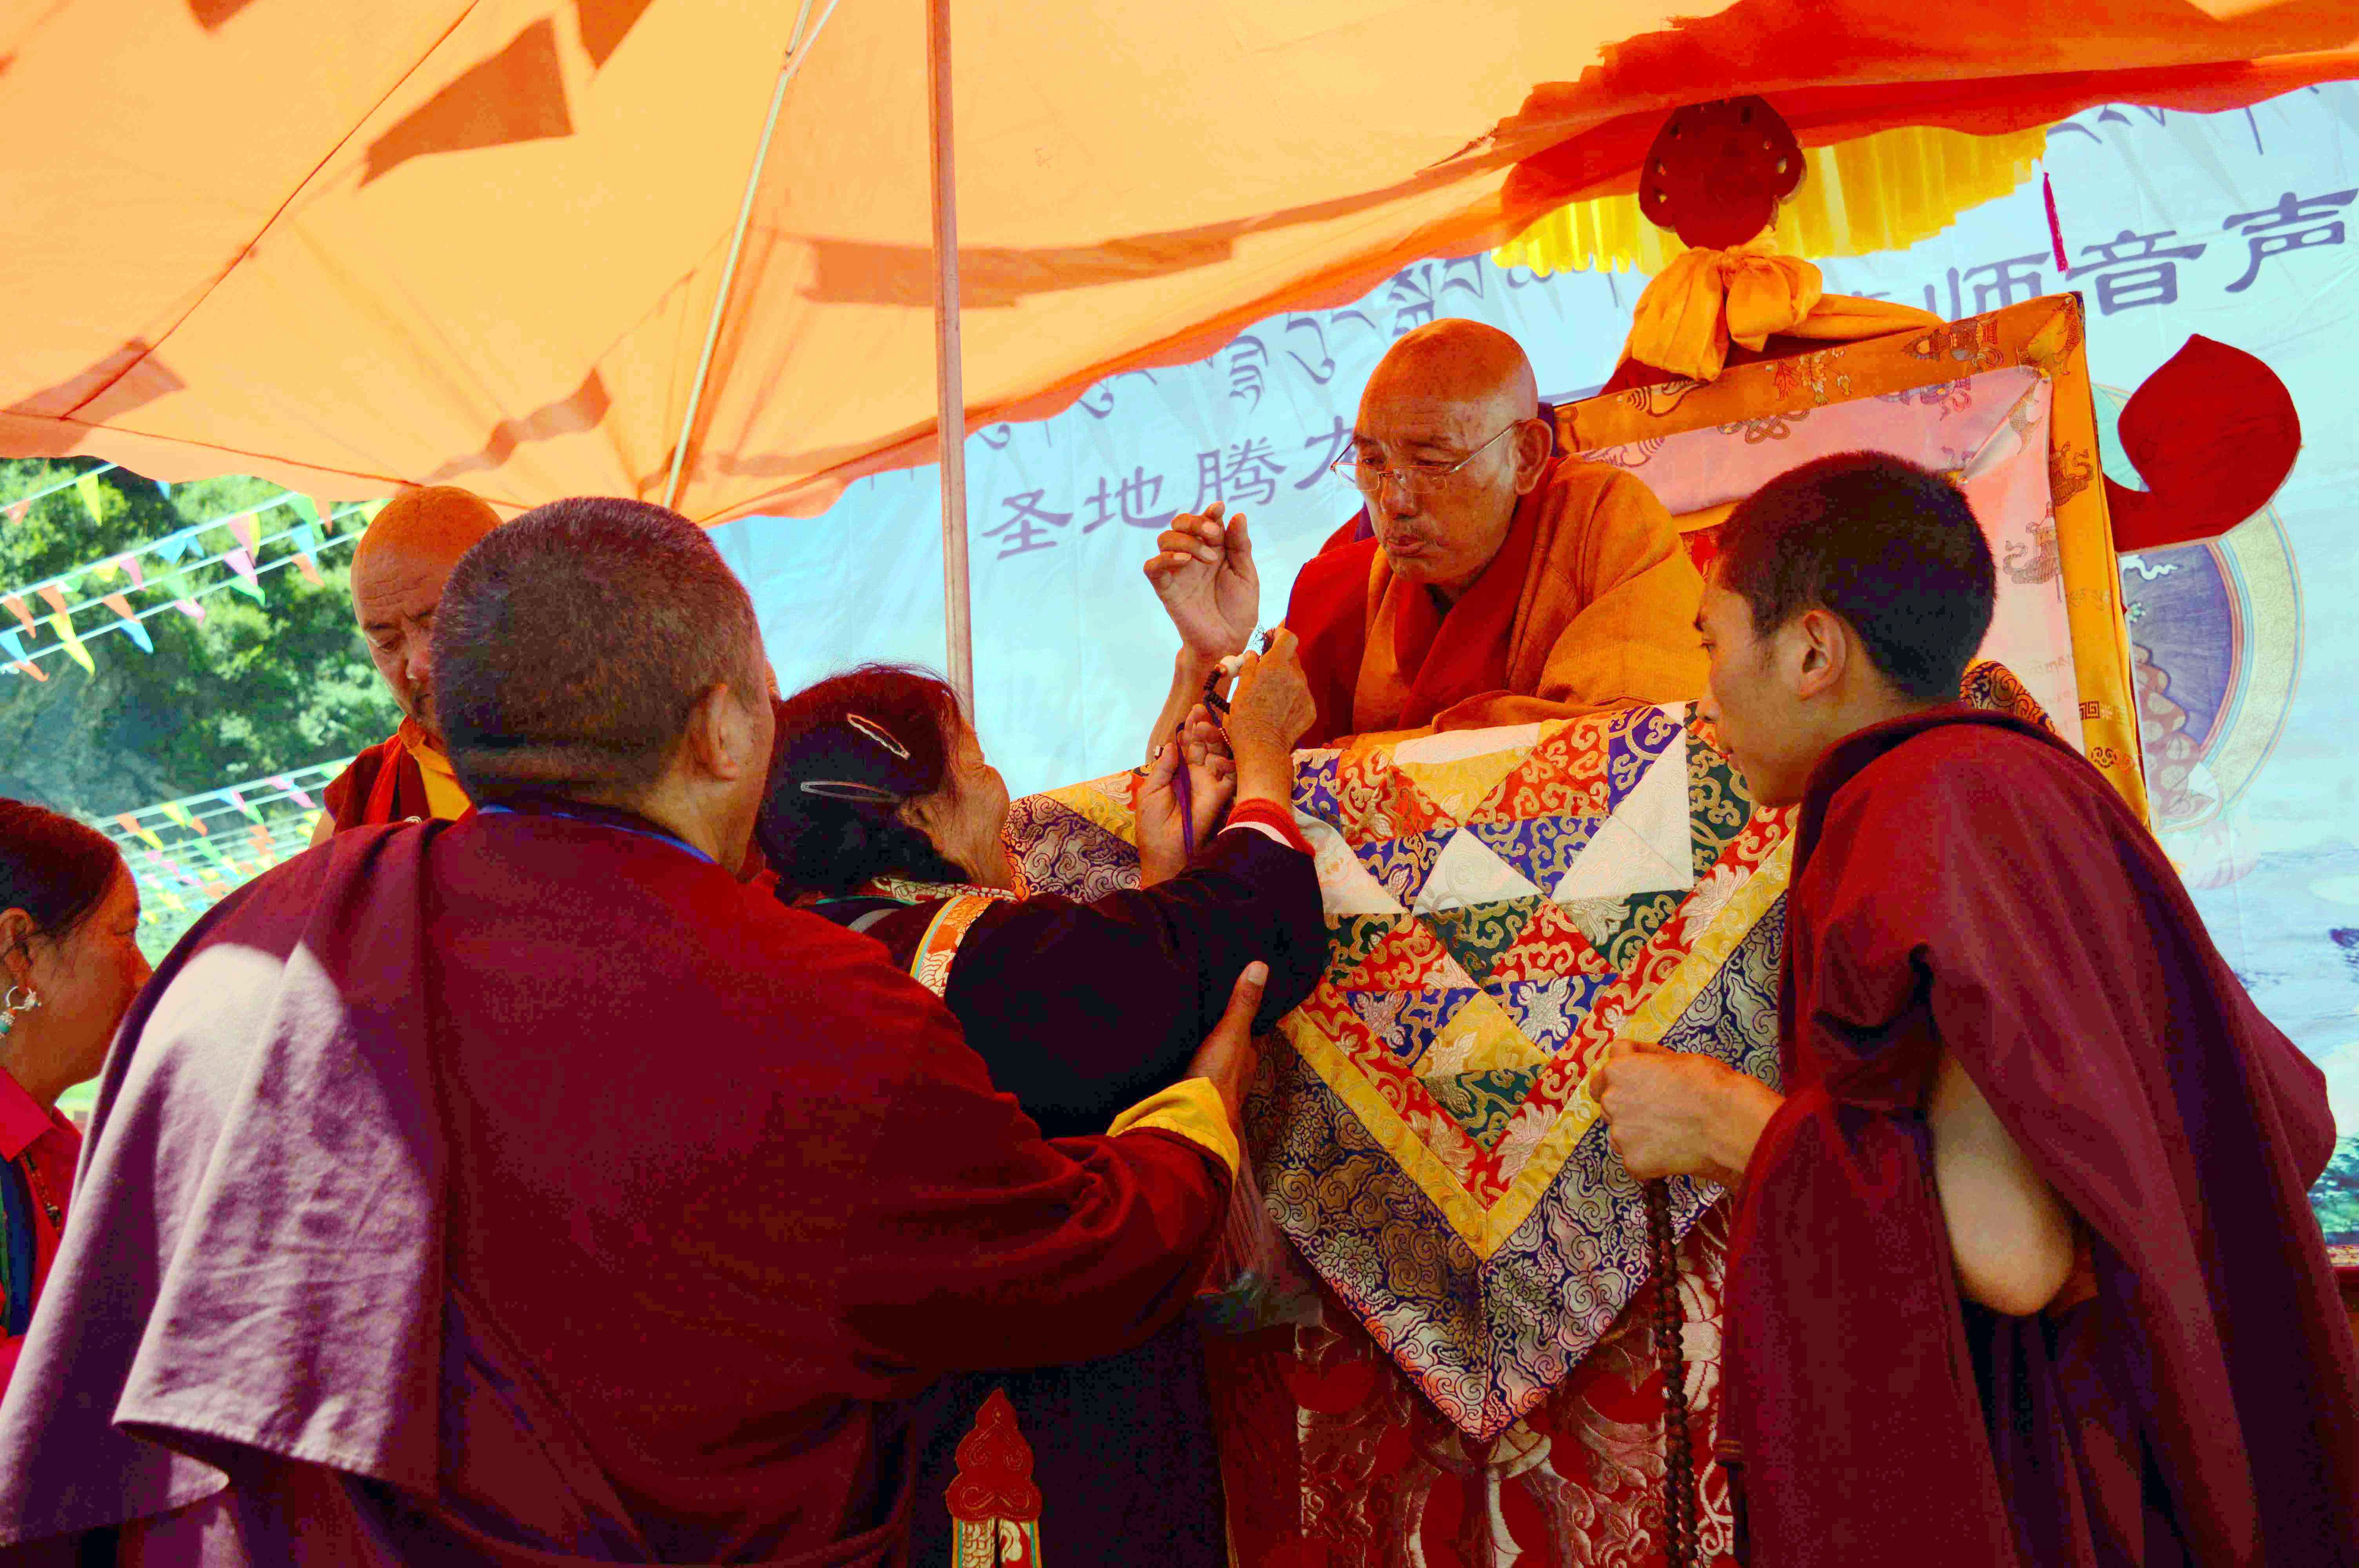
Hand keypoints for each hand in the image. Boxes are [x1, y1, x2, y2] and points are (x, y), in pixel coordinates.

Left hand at [1136, 705, 1235, 886]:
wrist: (1165, 851)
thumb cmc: (1152, 824)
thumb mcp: (1151, 791)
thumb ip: (1164, 767)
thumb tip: (1171, 744)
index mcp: (1177, 773)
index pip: (1185, 747)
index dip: (1188, 731)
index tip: (1190, 714)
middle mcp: (1195, 776)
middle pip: (1202, 746)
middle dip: (1201, 728)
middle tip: (1199, 710)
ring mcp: (1209, 784)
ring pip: (1216, 754)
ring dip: (1212, 738)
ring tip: (1205, 723)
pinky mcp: (1220, 795)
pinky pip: (1229, 774)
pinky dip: (1227, 761)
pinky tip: (1218, 749)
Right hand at [1145, 503, 1259, 664]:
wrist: (1229, 640)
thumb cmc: (1239, 609)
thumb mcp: (1246, 574)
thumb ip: (1240, 545)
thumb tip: (1237, 515)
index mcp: (1213, 549)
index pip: (1204, 521)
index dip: (1209, 511)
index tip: (1218, 508)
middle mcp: (1193, 556)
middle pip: (1179, 524)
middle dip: (1195, 522)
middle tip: (1213, 535)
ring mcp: (1177, 572)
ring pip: (1165, 540)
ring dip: (1186, 541)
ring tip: (1207, 558)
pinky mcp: (1165, 588)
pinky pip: (1152, 567)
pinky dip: (1164, 558)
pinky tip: (1184, 561)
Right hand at [1188, 962, 1268, 1126]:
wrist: (1193, 1114)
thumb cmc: (1218, 1073)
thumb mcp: (1231, 1032)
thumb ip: (1243, 1003)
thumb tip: (1262, 966)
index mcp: (1247, 1060)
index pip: (1248, 1038)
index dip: (1241, 1025)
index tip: (1231, 1010)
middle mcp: (1236, 1077)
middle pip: (1229, 1053)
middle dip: (1219, 1042)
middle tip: (1205, 1022)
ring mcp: (1215, 1090)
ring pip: (1211, 1067)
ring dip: (1203, 1056)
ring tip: (1188, 1038)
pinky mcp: (1194, 1098)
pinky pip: (1193, 1078)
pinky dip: (1187, 1070)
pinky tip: (1174, 1063)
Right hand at [1219, 628, 1316, 802]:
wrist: (1262, 748)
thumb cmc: (1245, 717)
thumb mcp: (1240, 687)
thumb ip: (1250, 666)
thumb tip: (1255, 655)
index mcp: (1276, 665)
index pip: (1288, 637)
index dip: (1281, 633)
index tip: (1274, 636)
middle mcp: (1295, 676)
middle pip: (1293, 658)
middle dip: (1281, 661)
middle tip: (1266, 673)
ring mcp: (1305, 693)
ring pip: (1297, 678)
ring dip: (1286, 681)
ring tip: (1271, 697)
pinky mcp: (1310, 709)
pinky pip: (1302, 696)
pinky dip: (1292, 699)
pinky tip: (1279, 711)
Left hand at [1593, 1039, 1781, 1187]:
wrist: (1730, 1125)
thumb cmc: (1710, 1085)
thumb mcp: (1676, 1058)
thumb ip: (1647, 1060)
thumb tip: (1636, 1058)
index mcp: (1619, 1070)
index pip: (1609, 1067)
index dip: (1629, 1071)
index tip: (1646, 1077)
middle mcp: (1611, 1101)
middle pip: (1610, 1100)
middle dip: (1628, 1102)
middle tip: (1660, 1108)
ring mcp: (1620, 1134)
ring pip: (1621, 1131)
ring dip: (1637, 1131)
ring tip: (1671, 1131)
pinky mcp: (1632, 1162)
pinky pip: (1636, 1158)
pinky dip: (1650, 1156)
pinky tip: (1674, 1150)